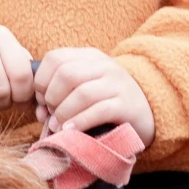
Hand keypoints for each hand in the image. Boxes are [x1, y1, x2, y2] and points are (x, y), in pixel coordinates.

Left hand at [31, 47, 154, 148]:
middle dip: (51, 97)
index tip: (41, 100)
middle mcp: (104, 66)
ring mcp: (117, 84)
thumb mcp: (85, 89)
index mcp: (89, 57)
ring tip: (58, 126)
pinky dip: (80, 122)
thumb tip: (39, 112)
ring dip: (64, 112)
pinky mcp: (127, 105)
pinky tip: (71, 131)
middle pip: (66, 74)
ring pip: (81, 93)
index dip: (41, 80)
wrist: (148, 111)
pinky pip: (99, 110)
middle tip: (51, 115)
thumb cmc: (107, 102)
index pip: (55, 58)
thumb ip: (60, 94)